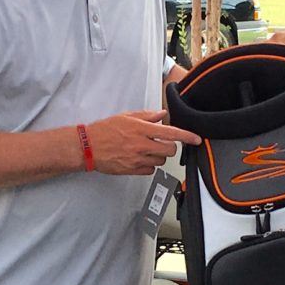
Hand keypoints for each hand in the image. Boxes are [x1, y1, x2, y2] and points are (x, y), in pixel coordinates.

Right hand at [85, 110, 200, 175]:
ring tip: (146, 150)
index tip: (197, 139)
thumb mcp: (126, 117)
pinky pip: (151, 170)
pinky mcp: (132, 170)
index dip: (187, 136)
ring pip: (161, 161)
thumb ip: (146, 116)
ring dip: (158, 156)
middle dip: (170, 147)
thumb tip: (162, 114)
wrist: (87, 147)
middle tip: (162, 143)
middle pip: (170, 150)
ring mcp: (137, 159)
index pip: (170, 133)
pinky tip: (140, 159)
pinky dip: (149, 165)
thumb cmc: (104, 130)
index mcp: (141, 129)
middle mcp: (141, 144)